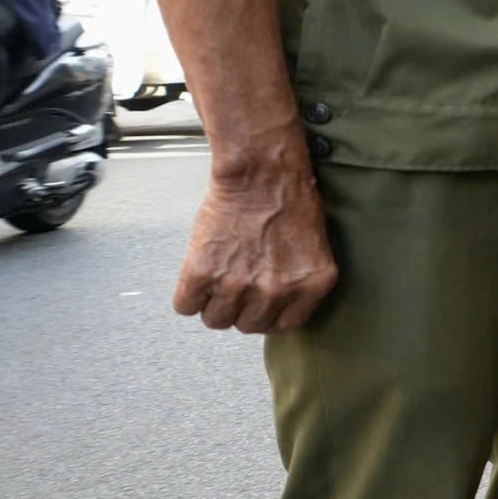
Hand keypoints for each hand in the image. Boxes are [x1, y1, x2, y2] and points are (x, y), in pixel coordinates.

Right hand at [175, 155, 337, 333]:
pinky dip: (188, 295)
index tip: (258, 304)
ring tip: (216, 278)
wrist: (261, 172)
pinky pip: (185, 305)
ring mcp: (238, 285)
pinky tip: (197, 275)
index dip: (266, 314)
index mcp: (310, 286)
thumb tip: (274, 301)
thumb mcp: (312, 246)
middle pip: (247, 326)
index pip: (283, 326)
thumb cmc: (289, 197)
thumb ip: (296, 279)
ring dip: (212, 303)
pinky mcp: (203, 274)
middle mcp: (276, 291)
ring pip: (215, 320)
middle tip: (235, 285)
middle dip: (239, 309)